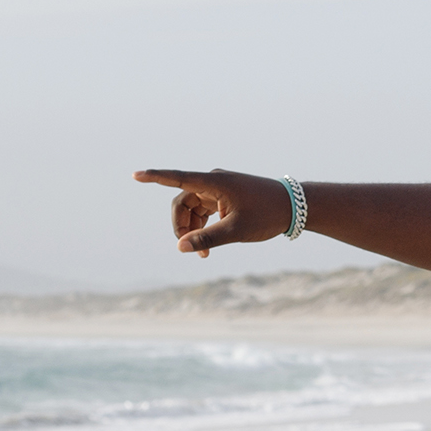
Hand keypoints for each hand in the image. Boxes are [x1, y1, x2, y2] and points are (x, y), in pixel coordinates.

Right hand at [132, 168, 292, 256]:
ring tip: (204, 254)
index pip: (178, 178)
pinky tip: (209, 246)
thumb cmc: (268, 214)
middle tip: (189, 249)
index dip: (155, 177)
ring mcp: (219, 188)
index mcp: (214, 182)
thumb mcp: (236, 230)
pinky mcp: (226, 196)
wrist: (295, 207)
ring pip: (193, 208)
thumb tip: (181, 247)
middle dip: (181, 226)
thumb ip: (207, 239)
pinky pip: (204, 210)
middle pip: (182, 202)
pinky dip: (203, 227)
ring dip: (192, 230)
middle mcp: (214, 181)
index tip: (136, 175)